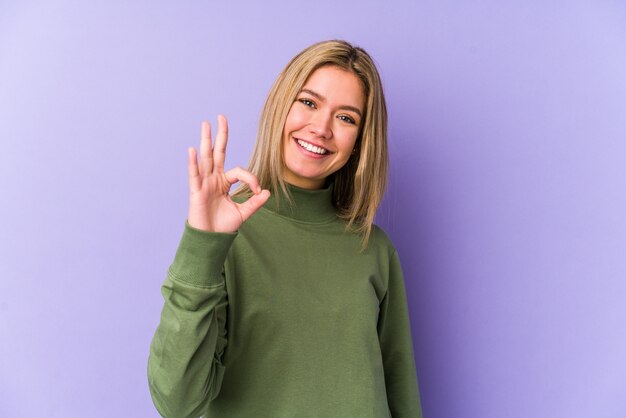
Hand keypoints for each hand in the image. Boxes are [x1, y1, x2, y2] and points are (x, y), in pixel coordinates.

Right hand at [187, 115, 269, 232]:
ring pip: (206, 158)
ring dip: (206, 141)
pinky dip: (193, 162)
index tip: (257, 191)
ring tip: (206, 124)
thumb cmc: (224, 226)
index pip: (239, 171)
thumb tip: (266, 191)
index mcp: (224, 182)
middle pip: (217, 152)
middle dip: (220, 135)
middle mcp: (213, 179)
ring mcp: (204, 183)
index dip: (251, 179)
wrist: (211, 239)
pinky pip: (195, 174)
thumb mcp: (243, 213)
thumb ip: (254, 202)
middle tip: (221, 117)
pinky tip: (193, 149)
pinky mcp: (196, 191)